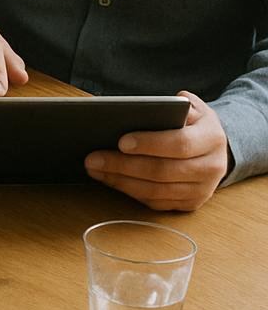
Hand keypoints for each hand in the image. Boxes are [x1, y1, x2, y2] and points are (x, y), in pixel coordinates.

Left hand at [85, 91, 228, 210]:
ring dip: (121, 182)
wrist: (216, 149)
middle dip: (124, 165)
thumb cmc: (194, 123)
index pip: (179, 144)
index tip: (120, 141)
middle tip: (93, 158)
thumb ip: (173, 106)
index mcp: (212, 138)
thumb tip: (144, 109)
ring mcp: (202, 190)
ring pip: (156, 191)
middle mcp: (212, 168)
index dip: (149, 144)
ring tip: (95, 170)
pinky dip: (130, 192)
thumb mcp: (191, 107)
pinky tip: (111, 180)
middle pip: (162, 171)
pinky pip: (156, 202)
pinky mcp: (190, 204)